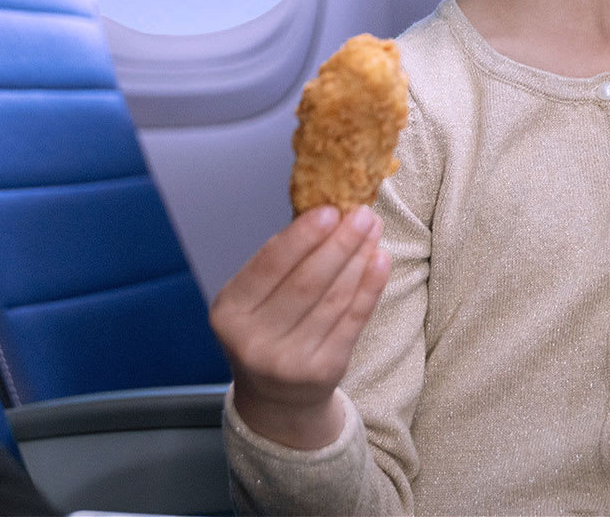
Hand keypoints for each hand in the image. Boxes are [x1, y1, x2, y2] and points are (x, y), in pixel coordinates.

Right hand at [209, 204, 389, 449]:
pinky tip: (380, 261)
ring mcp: (287, 360)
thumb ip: (281, 263)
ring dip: (358, 259)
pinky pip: (352, 321)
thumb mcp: (254, 301)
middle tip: (363, 213)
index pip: (268, 266)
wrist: (276, 399)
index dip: (302, 236)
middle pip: (306, 282)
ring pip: (333, 299)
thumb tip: (328, 212)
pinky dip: (370, 288)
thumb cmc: (267, 331)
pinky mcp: (322, 372)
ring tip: (373, 231)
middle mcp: (252, 340)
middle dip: (339, 243)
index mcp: (229, 313)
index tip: (330, 210)